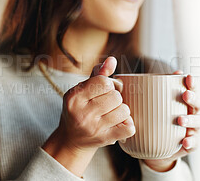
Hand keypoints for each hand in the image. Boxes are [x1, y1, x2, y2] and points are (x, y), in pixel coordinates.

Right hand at [42, 57, 134, 176]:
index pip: (104, 82)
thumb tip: (112, 60)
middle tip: (107, 104)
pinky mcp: (104, 139)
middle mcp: (82, 113)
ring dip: (121, 111)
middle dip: (115, 98)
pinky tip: (119, 124)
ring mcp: (93, 128)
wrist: (70, 139)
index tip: (103, 90)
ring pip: (124, 110)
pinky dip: (128, 124)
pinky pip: (129, 128)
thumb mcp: (82, 90)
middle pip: (116, 96)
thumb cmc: (79, 110)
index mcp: (74, 97)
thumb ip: (98, 74)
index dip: (108, 84)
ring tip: (111, 114)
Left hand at [144, 71, 199, 171]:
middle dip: (193, 97)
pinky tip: (185, 141)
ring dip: (191, 119)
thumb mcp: (149, 109)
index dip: (192, 83)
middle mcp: (191, 112)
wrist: (155, 149)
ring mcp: (194, 128)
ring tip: (180, 120)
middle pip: (199, 102)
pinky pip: (195, 142)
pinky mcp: (191, 143)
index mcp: (183, 101)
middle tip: (185, 94)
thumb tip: (124, 81)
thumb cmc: (154, 123)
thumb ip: (142, 97)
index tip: (188, 77)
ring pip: (199, 121)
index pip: (191, 89)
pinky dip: (191, 141)